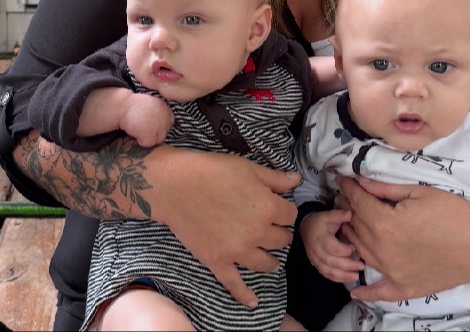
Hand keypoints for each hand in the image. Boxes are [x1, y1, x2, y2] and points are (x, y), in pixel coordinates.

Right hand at [119, 94, 173, 146]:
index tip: (150, 121)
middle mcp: (165, 117)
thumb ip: (161, 113)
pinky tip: (136, 131)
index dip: (159, 124)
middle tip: (143, 125)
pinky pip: (148, 144)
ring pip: (158, 140)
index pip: (169, 123)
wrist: (122, 106)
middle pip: (164, 133)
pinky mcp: (150, 134)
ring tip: (139, 128)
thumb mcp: (153, 104)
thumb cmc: (135, 106)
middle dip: (155, 132)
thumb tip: (164, 125)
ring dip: (149, 137)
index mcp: (166, 108)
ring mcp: (159, 126)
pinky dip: (141, 140)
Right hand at [149, 147, 299, 307]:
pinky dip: (245, 295)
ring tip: (269, 259)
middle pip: (281, 239)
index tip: (277, 207)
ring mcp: (238, 251)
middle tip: (271, 227)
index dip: (285, 210)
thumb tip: (296, 180)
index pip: (290, 214)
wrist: (173, 186)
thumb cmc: (210, 170)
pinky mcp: (218, 261)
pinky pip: (235, 284)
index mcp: (267, 207)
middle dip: (279, 232)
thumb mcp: (247, 167)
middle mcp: (257, 232)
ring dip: (271, 260)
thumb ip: (274, 178)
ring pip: (266, 263)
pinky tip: (253, 301)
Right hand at [299, 210, 362, 282]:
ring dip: (343, 276)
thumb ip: (339, 215)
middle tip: (361, 266)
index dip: (345, 250)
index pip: (333, 248)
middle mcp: (317, 251)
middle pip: (332, 262)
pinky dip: (337, 279)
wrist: (305, 229)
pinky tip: (348, 279)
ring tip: (356, 276)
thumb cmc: (320, 222)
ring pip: (329, 271)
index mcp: (320, 238)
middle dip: (348, 265)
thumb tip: (351, 213)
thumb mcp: (328, 216)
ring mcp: (315, 260)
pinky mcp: (317, 265)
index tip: (355, 247)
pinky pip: (326, 275)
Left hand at [337, 176, 469, 301]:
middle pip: (355, 225)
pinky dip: (366, 291)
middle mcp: (383, 249)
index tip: (343, 180)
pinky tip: (355, 289)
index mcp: (385, 224)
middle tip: (347, 198)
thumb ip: (385, 188)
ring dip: (351, 236)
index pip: (357, 202)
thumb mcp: (419, 192)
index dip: (348, 188)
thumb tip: (360, 180)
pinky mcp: (405, 287)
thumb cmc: (455, 214)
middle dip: (348, 209)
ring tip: (350, 224)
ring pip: (360, 251)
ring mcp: (392, 271)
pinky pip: (379, 292)